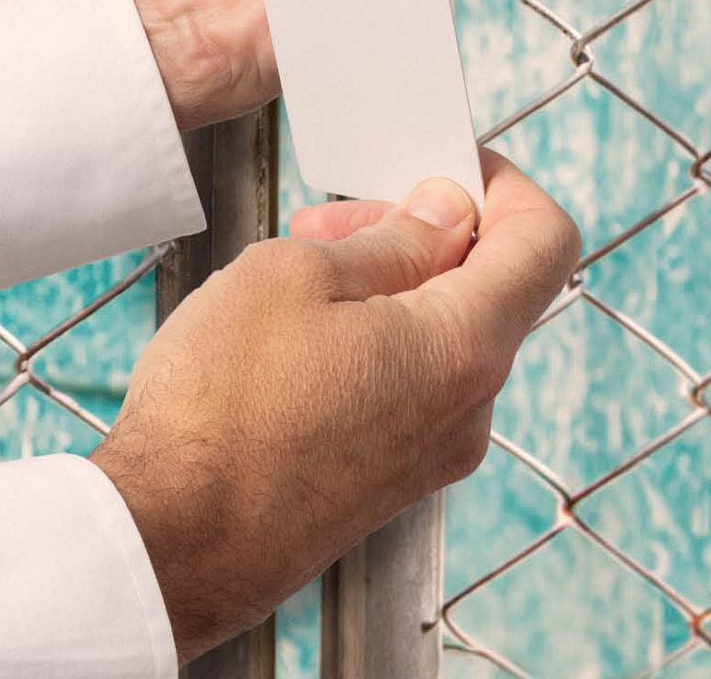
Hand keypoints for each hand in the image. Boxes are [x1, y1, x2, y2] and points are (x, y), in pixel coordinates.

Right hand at [91, 152, 579, 659]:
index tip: (442, 163)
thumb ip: (393, 238)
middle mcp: (467, 410)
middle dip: (421, 228)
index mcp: (464, 348)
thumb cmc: (221, 409)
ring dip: (388, 282)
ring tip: (300, 269)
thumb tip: (448, 214)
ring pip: (444, 333)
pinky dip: (374, 337)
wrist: (167, 546)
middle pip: (489, 283)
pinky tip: (297, 331)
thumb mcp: (297, 272)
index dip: (501, 184)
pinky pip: (411, 384)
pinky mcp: (388, 482)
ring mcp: (431, 454)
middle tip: (335, 219)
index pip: (543, 240)